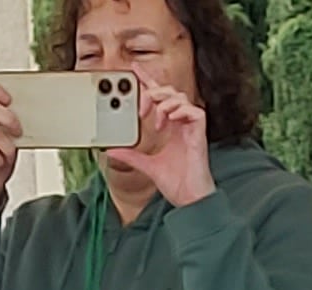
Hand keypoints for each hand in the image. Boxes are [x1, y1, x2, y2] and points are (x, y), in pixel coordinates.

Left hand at [107, 74, 212, 205]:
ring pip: (179, 97)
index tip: (134, 71)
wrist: (189, 197)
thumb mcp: (146, 165)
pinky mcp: (200, 132)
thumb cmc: (176, 182)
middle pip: (168, 92)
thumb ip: (130, 155)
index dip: (148, 81)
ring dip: (164, 103)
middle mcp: (181, 123)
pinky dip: (180, 111)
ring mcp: (191, 127)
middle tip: (142, 109)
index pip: (159, 98)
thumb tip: (111, 150)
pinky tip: (170, 120)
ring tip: (157, 120)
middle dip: (153, 93)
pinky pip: (193, 110)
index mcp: (170, 127)